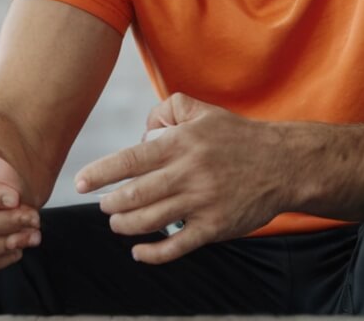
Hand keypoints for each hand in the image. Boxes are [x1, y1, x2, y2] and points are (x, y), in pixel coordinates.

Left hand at [73, 93, 292, 263]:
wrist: (284, 164)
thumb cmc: (238, 137)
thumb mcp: (202, 112)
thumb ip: (168, 110)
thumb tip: (143, 130)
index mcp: (181, 145)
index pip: (129, 160)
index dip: (99, 173)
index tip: (80, 182)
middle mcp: (188, 174)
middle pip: (134, 195)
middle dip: (110, 204)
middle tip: (104, 205)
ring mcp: (201, 203)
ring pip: (150, 221)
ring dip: (125, 225)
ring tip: (118, 223)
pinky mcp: (214, 227)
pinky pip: (176, 246)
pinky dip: (152, 253)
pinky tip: (138, 252)